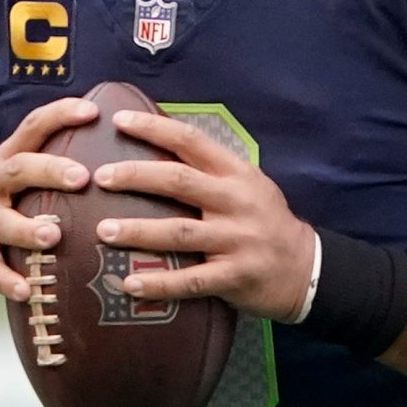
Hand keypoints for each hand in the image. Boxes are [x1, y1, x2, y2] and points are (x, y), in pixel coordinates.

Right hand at [0, 96, 99, 300]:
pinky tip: (26, 289)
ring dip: (26, 229)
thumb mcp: (19, 182)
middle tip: (81, 178)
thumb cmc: (3, 207)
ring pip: (1, 222)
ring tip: (52, 236)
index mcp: (7, 160)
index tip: (93, 112)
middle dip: (48, 171)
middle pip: (17, 169)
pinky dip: (6, 279)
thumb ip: (53, 168)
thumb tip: (119, 157)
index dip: (60, 116)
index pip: (32, 127)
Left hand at [90, 109, 315, 321]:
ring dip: (138, 231)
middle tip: (100, 177)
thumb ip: (208, 170)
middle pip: (178, 182)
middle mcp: (235, 202)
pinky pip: (190, 281)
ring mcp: (235, 240)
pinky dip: (158, 283)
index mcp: (235, 173)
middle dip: (135, 176)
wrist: (306, 268)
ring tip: (102, 230)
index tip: (118, 122)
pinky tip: (129, 284)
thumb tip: (155, 148)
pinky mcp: (234, 276)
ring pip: (179, 232)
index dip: (153, 129)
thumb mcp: (246, 184)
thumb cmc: (265, 221)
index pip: (191, 141)